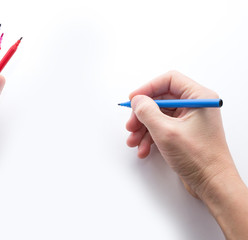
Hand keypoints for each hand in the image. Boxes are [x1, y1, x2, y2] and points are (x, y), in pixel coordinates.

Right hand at [125, 71, 237, 198]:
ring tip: (134, 141)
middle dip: (142, 114)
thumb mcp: (166, 132)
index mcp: (199, 98)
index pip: (169, 80)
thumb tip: (137, 100)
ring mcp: (189, 120)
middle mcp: (195, 106)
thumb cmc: (199, 158)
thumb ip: (147, 112)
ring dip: (143, 128)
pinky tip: (144, 149)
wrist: (212, 184)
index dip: (148, 88)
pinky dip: (150, 137)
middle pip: (160, 99)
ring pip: (158, 115)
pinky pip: (162, 128)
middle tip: (131, 125)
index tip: (133, 99)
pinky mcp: (184, 133)